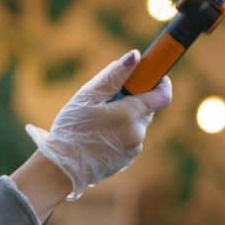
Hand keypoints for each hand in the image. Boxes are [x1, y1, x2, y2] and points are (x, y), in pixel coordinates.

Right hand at [25, 50, 172, 199]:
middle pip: (147, 109)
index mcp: (130, 113)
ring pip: (137, 124)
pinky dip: (120, 134)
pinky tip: (99, 137)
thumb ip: (114, 75)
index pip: (163, 95)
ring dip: (125, 118)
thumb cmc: (71, 128)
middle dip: (133, 101)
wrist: (61, 167)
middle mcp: (137, 132)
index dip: (161, 83)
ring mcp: (134, 148)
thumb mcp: (88, 96)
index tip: (151, 75)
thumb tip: (136, 56)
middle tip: (108, 101)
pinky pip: (130, 140)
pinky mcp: (128, 159)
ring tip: (97, 123)